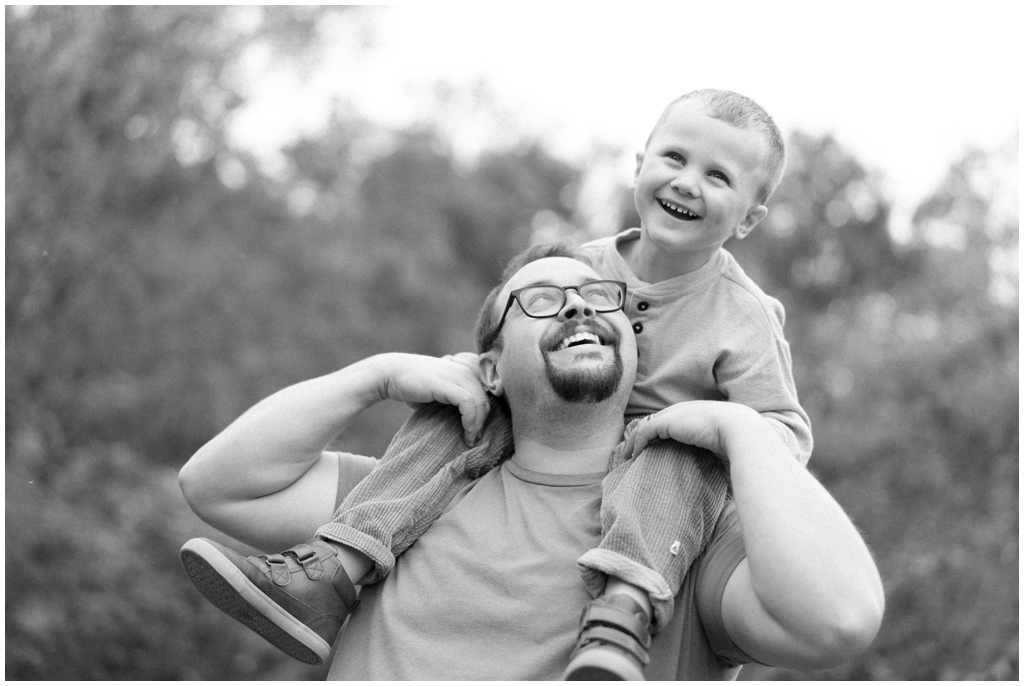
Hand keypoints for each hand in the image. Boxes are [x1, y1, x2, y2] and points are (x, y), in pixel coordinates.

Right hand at [374, 353, 490, 445]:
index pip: (492, 388)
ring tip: (470, 439)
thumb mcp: (441, 390)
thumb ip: (457, 397)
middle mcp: (465, 368)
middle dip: (485, 421)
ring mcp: (457, 374)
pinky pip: (469, 403)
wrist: (390, 375)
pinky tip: (466, 432)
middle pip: (488, 398)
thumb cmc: (415, 385)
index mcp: (467, 367)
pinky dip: (471, 420)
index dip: (490, 410)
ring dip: (478, 424)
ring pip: (481, 402)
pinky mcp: (447, 383)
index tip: (480, 428)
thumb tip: (472, 419)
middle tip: (476, 438)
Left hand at [624, 400, 760, 459]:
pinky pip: (645, 432)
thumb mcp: (727, 448)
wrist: (741, 431)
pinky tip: (633, 456)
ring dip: (635, 440)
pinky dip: (636, 443)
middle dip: (644, 434)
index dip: (661, 432)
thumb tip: (724, 478)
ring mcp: (675, 414)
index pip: (674, 420)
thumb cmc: (741, 444)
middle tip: (635, 451)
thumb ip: (719, 455)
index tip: (653, 448)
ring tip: (628, 455)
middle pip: (657, 420)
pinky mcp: (667, 422)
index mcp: (699, 414)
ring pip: (647, 425)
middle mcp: (685, 410)